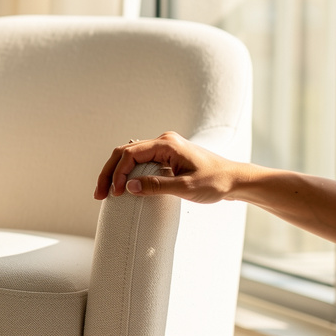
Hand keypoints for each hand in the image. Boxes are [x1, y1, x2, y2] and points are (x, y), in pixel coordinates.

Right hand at [93, 131, 242, 203]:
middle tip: (99, 193)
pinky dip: (127, 173)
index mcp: (167, 144)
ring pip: (129, 156)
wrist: (236, 180)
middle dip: (109, 172)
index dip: (118, 174)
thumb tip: (128, 187)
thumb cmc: (216, 182)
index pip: (130, 154)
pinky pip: (140, 161)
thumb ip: (156, 186)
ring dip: (116, 172)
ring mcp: (165, 148)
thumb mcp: (186, 188)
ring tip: (107, 191)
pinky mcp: (167, 157)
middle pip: (124, 152)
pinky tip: (122, 186)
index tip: (116, 194)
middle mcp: (163, 142)